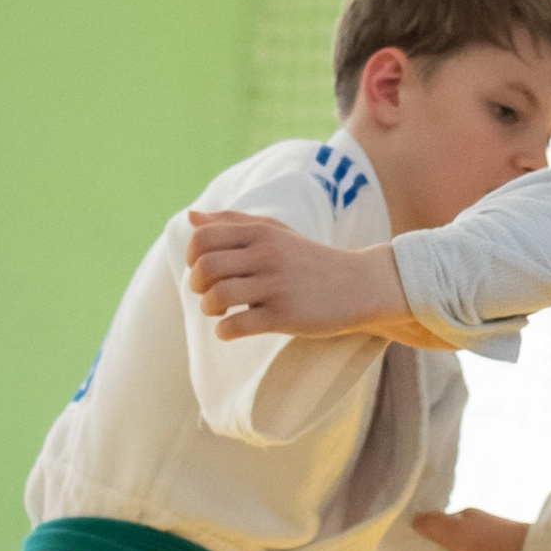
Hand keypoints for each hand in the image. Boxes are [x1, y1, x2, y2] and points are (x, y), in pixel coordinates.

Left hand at [185, 213, 435, 343]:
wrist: (359, 285)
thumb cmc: (310, 259)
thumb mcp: (276, 232)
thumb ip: (233, 223)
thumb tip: (191, 218)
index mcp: (261, 232)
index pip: (203, 238)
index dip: (193, 257)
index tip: (205, 270)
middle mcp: (267, 255)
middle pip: (205, 268)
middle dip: (198, 285)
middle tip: (211, 294)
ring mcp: (276, 286)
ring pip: (216, 297)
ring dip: (210, 309)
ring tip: (223, 312)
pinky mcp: (285, 316)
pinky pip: (236, 326)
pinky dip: (225, 332)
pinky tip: (232, 331)